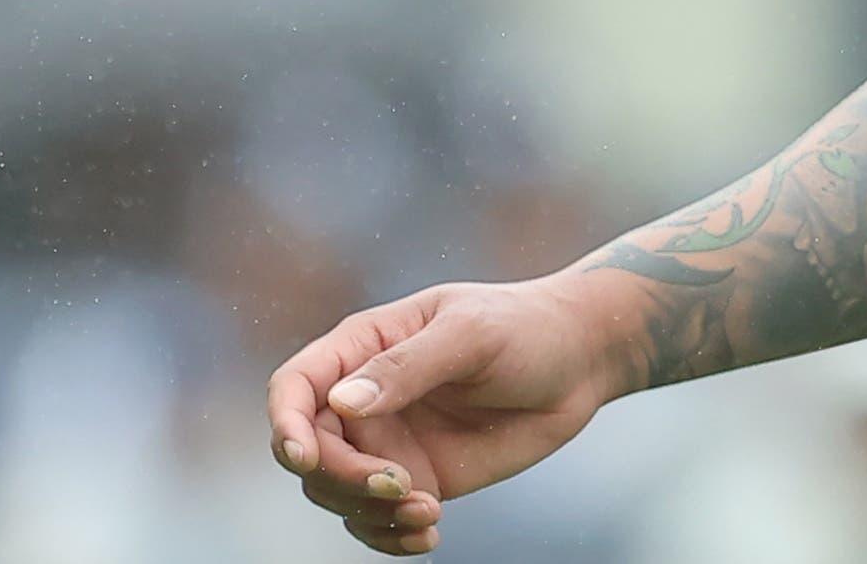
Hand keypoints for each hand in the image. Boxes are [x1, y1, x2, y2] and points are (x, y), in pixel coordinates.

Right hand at [266, 276, 632, 554]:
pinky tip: (429, 536)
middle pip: (311, 451)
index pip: (294, 387)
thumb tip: (340, 403)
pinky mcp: (416, 477)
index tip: (305, 457)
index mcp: (362, 348)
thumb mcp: (472, 334)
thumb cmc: (527, 328)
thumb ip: (408, 366)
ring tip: (429, 511)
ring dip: (368, 512)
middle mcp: (362, 399)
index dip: (284, 424)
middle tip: (400, 486)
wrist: (581, 360)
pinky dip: (389, 537)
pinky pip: (376, 519)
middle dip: (341, 478)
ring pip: (336, 493)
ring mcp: (386, 442)